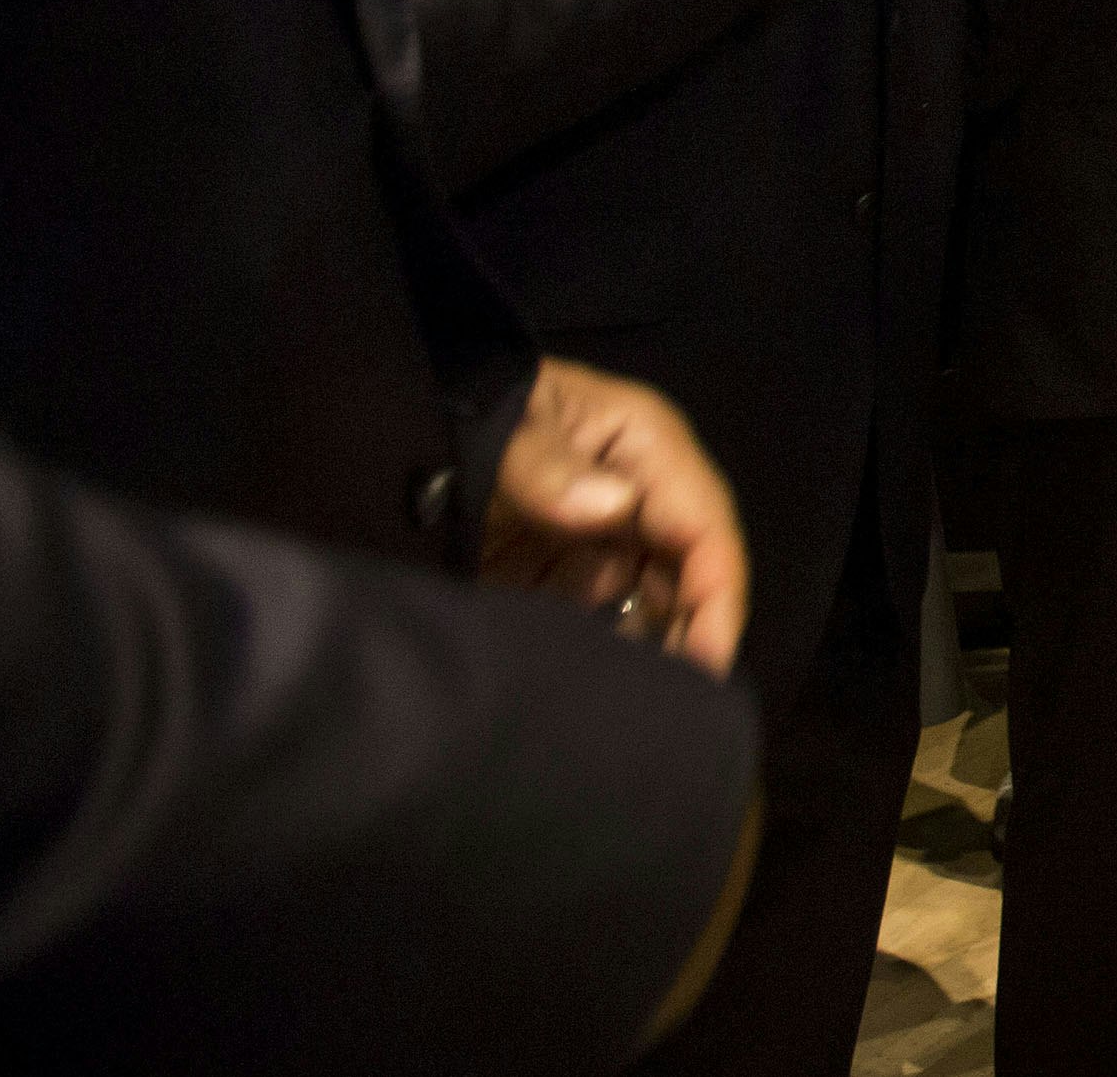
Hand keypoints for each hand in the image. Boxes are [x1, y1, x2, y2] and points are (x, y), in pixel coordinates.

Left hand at [485, 358, 750, 675]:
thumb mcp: (501, 432)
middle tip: (674, 704)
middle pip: (690, 571)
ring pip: (652, 601)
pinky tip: (594, 686)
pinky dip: (607, 650)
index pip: (704, 526)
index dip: (716, 594)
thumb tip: (614, 506)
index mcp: (644, 446)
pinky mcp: (569, 564)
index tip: (707, 660)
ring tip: (631, 703)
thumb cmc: (467, 412)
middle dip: (690, 634)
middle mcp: (639, 491)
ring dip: (649, 649)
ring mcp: (605, 530)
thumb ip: (548, 468)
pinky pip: (604, 615)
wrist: (399, 421)